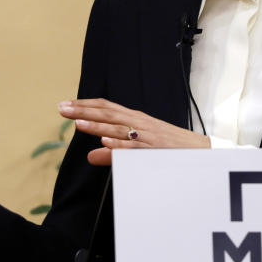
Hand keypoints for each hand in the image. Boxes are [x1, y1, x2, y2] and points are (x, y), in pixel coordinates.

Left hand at [58, 98, 209, 165]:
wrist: (200, 151)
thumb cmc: (169, 147)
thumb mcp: (139, 146)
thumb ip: (115, 150)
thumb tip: (91, 155)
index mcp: (134, 119)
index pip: (106, 108)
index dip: (85, 106)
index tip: (66, 106)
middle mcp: (138, 123)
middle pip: (107, 113)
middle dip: (84, 110)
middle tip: (62, 108)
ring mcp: (145, 135)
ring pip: (118, 128)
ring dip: (97, 124)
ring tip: (78, 122)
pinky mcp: (153, 149)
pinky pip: (134, 146)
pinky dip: (119, 143)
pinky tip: (105, 141)